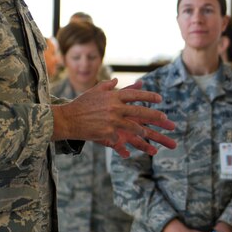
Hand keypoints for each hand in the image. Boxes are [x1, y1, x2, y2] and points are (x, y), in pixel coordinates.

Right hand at [51, 79, 176, 156]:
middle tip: (165, 118)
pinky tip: (129, 151)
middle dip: (154, 115)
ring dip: (142, 131)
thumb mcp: (94, 91)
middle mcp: (114, 108)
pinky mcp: (106, 133)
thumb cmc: (81, 104)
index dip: (148, 96)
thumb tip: (117, 80)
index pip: (135, 95)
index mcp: (113, 96)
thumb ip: (108, 86)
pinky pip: (119, 140)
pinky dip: (124, 146)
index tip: (160, 98)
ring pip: (133, 127)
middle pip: (139, 111)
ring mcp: (111, 121)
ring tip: (149, 134)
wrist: (66, 119)